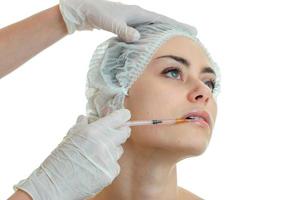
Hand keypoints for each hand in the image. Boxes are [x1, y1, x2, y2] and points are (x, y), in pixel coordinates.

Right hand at [14, 109, 130, 199]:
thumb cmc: (60, 158)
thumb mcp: (70, 136)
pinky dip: (107, 164)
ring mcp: (108, 159)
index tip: (122, 116)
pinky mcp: (110, 173)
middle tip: (110, 134)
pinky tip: (94, 167)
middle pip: (125, 132)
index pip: (120, 117)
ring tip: (95, 155)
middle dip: (119, 132)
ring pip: (119, 149)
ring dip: (111, 150)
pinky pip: (115, 165)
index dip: (122, 116)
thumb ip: (83, 124)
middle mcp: (104, 143)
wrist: (53, 185)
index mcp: (94, 131)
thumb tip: (88, 116)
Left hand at [59, 0, 196, 41]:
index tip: (192, 30)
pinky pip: (144, 32)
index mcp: (137, 13)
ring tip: (176, 41)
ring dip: (165, 34)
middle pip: (162, 23)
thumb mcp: (110, 22)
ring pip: (153, 28)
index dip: (178, 26)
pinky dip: (152, 37)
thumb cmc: (96, 13)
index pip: (163, 20)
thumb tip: (137, 38)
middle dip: (176, 29)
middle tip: (191, 35)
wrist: (82, 9)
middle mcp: (137, 15)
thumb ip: (123, 30)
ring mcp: (132, 20)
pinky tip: (153, 44)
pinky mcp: (126, 25)